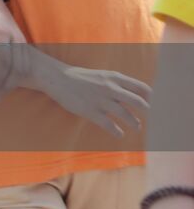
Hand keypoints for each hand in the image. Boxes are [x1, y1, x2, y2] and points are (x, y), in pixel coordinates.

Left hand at [0, 0, 30, 99]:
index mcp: (1, 33)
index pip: (4, 61)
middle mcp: (15, 36)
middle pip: (17, 67)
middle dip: (7, 84)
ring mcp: (22, 38)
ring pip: (24, 66)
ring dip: (14, 82)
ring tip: (1, 93)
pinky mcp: (23, 40)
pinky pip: (25, 61)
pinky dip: (19, 75)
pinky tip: (9, 83)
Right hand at [36, 60, 150, 137]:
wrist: (58, 78)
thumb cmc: (80, 77)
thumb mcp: (101, 74)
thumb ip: (117, 83)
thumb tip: (133, 94)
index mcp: (114, 77)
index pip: (141, 88)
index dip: (149, 97)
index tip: (149, 103)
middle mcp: (110, 88)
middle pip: (138, 102)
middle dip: (146, 111)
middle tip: (146, 116)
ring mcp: (101, 100)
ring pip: (126, 115)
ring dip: (135, 123)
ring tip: (137, 127)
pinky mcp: (91, 111)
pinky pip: (110, 126)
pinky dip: (118, 132)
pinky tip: (119, 134)